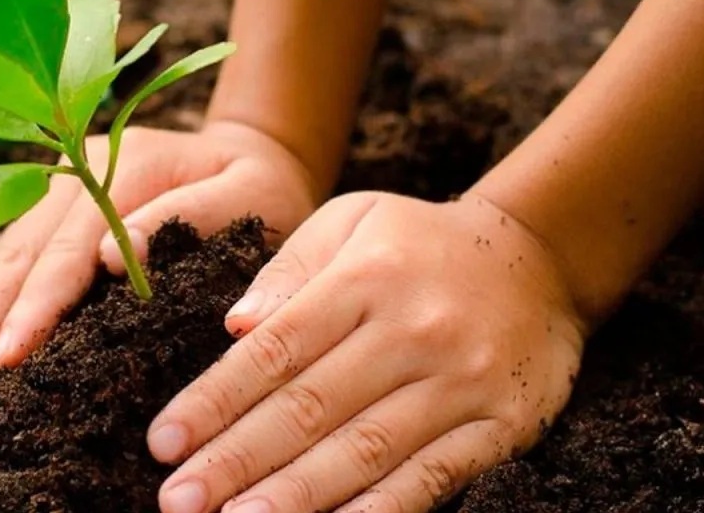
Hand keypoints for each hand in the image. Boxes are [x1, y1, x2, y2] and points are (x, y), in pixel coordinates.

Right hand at [0, 121, 319, 378]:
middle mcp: (78, 169)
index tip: (10, 355)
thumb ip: (194, 216)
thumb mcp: (251, 195)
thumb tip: (114, 258)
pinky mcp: (54, 209)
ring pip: (2, 253)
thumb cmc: (260, 187)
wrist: (252, 155)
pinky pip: (10, 256)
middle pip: (19, 250)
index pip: (69, 246)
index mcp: (126, 164)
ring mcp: (59, 185)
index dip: (37, 304)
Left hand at [148, 192, 588, 512]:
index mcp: (364, 279)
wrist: (541, 259)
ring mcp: (460, 383)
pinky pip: (432, 477)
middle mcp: (411, 332)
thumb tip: (234, 326)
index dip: (214, 401)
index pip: (275, 350)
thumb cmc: (420, 242)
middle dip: (236, 460)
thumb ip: (290, 267)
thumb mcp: (352, 219)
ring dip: (294, 496)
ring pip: (364, 451)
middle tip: (178, 502)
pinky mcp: (500, 425)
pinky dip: (380, 511)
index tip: (163, 442)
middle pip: (309, 408)